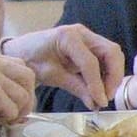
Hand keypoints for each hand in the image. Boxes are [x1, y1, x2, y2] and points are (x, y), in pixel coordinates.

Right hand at [0, 53, 37, 134]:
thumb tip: (27, 101)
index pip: (20, 66)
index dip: (22, 87)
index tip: (14, 103)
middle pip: (28, 77)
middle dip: (26, 100)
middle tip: (13, 115)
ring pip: (23, 97)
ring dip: (12, 112)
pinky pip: (12, 110)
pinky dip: (2, 120)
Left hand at [3, 24, 124, 108]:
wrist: (23, 51)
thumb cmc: (32, 60)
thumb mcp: (52, 76)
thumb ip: (76, 88)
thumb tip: (95, 103)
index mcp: (68, 37)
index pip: (91, 62)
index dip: (97, 84)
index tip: (101, 101)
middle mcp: (82, 33)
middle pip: (111, 52)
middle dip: (113, 76)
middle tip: (107, 96)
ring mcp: (88, 37)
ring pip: (113, 54)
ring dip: (113, 75)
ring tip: (104, 94)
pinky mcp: (90, 44)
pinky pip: (107, 58)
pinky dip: (108, 73)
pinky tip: (101, 87)